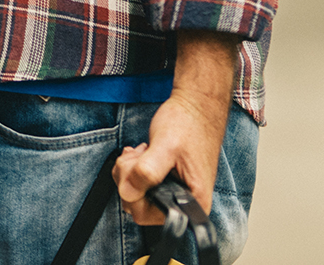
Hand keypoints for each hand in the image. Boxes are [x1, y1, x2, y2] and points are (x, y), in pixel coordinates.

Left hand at [114, 93, 227, 225]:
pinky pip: (137, 184)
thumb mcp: (165, 147)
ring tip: (142, 152)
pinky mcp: (164, 183)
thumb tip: (127, 192)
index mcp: (192, 203)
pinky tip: (141, 154)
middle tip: (138, 156)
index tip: (136, 168)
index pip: (147, 215)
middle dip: (129, 178)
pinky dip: (132, 168)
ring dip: (129, 171)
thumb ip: (147, 171)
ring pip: (134, 194)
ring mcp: (172, 193)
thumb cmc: (189, 125)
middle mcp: (183, 203)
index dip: (133, 193)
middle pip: (137, 205)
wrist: (197, 107)